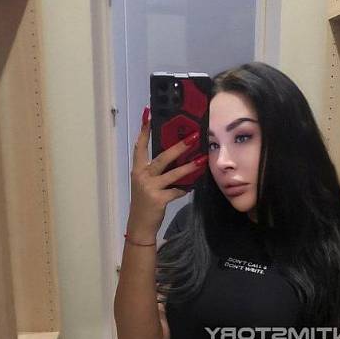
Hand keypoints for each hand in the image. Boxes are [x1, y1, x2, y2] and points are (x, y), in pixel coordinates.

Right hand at [127, 106, 207, 238]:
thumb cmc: (145, 202)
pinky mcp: (159, 199)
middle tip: (192, 137)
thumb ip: (156, 172)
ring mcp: (150, 188)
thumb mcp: (145, 184)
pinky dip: (185, 188)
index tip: (147, 114)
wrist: (140, 224)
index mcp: (137, 170)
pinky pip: (177, 191)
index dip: (144, 130)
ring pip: (173, 174)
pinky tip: (192, 185)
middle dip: (178, 147)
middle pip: (162, 157)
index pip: (140, 146)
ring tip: (201, 159)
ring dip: (189, 167)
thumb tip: (176, 158)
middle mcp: (142, 176)